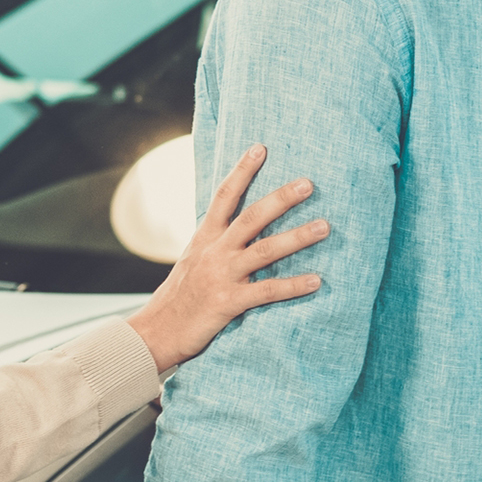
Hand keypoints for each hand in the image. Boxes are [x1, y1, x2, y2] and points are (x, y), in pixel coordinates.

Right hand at [125, 145, 326, 373]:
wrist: (156, 332)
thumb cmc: (179, 298)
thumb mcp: (192, 261)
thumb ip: (214, 244)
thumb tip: (237, 227)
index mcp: (204, 238)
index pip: (223, 196)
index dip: (241, 171)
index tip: (260, 148)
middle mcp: (214, 252)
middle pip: (251, 217)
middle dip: (280, 199)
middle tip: (308, 184)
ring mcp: (222, 276)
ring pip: (264, 250)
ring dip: (297, 237)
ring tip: (325, 226)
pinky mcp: (229, 302)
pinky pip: (267, 291)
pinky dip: (293, 286)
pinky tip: (317, 281)